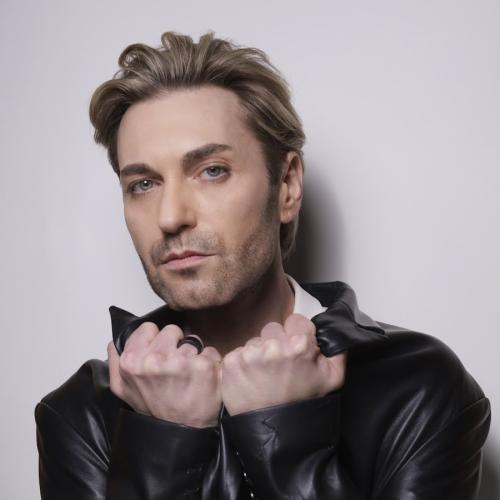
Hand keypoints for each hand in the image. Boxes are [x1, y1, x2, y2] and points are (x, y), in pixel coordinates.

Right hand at [107, 322, 221, 427]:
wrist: (182, 432)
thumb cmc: (156, 409)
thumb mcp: (124, 390)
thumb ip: (116, 362)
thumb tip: (113, 342)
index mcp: (131, 361)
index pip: (148, 328)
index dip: (156, 340)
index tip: (160, 355)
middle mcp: (154, 360)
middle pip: (171, 331)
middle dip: (175, 345)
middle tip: (175, 368)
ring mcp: (180, 362)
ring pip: (192, 341)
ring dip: (192, 355)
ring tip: (187, 376)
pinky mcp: (203, 366)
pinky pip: (210, 351)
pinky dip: (209, 363)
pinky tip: (202, 379)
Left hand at [220, 314, 346, 414]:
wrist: (277, 434)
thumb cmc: (305, 403)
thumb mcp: (333, 379)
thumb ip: (337, 350)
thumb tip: (334, 330)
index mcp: (299, 345)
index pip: (296, 320)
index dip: (296, 334)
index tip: (295, 349)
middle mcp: (273, 346)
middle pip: (272, 329)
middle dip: (277, 342)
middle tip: (279, 365)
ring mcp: (249, 354)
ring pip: (255, 341)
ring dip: (259, 354)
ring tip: (265, 376)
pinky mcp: (231, 363)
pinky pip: (238, 353)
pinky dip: (243, 364)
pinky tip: (251, 380)